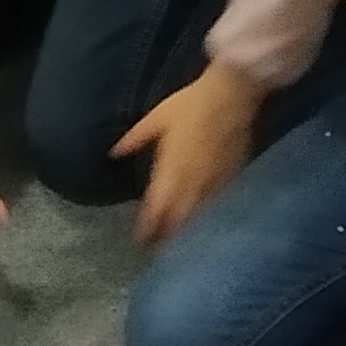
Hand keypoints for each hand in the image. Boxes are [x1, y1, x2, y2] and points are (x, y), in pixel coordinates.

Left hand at [117, 60, 264, 246]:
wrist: (231, 95)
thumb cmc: (191, 103)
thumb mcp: (158, 117)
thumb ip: (136, 138)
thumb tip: (113, 153)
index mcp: (171, 164)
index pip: (158, 203)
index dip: (149, 224)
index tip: (141, 239)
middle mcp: (192, 178)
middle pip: (178, 215)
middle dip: (167, 235)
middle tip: (158, 250)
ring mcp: (214, 179)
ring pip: (199, 214)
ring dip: (188, 231)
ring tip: (179, 247)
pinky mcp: (232, 176)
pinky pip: (219, 204)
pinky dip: (210, 217)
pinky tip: (206, 227)